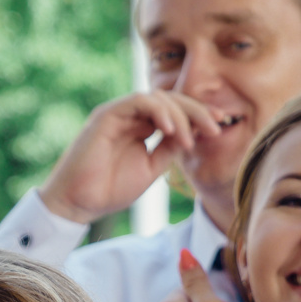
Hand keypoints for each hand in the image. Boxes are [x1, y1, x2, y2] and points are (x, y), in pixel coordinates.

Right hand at [41, 93, 230, 223]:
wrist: (79, 203)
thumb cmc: (110, 190)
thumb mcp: (151, 168)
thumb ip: (169, 149)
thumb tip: (193, 134)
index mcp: (141, 127)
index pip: (175, 112)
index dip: (200, 115)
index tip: (221, 124)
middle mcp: (131, 116)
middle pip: (171, 100)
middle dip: (197, 111)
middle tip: (217, 126)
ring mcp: (119, 113)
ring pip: (158, 98)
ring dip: (180, 114)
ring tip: (191, 137)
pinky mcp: (107, 114)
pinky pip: (138, 102)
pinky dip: (158, 111)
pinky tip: (171, 129)